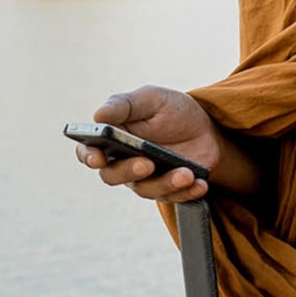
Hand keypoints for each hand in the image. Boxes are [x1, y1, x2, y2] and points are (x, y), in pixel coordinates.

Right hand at [74, 85, 259, 202]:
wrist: (207, 127)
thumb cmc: (171, 111)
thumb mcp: (151, 99)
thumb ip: (124, 105)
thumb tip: (98, 116)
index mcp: (112, 138)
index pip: (88, 152)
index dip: (89, 156)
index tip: (98, 158)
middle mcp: (123, 162)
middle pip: (112, 176)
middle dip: (129, 171)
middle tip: (147, 163)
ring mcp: (146, 179)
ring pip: (146, 190)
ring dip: (166, 183)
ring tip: (186, 173)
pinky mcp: (169, 189)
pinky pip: (174, 197)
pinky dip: (187, 192)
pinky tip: (199, 183)